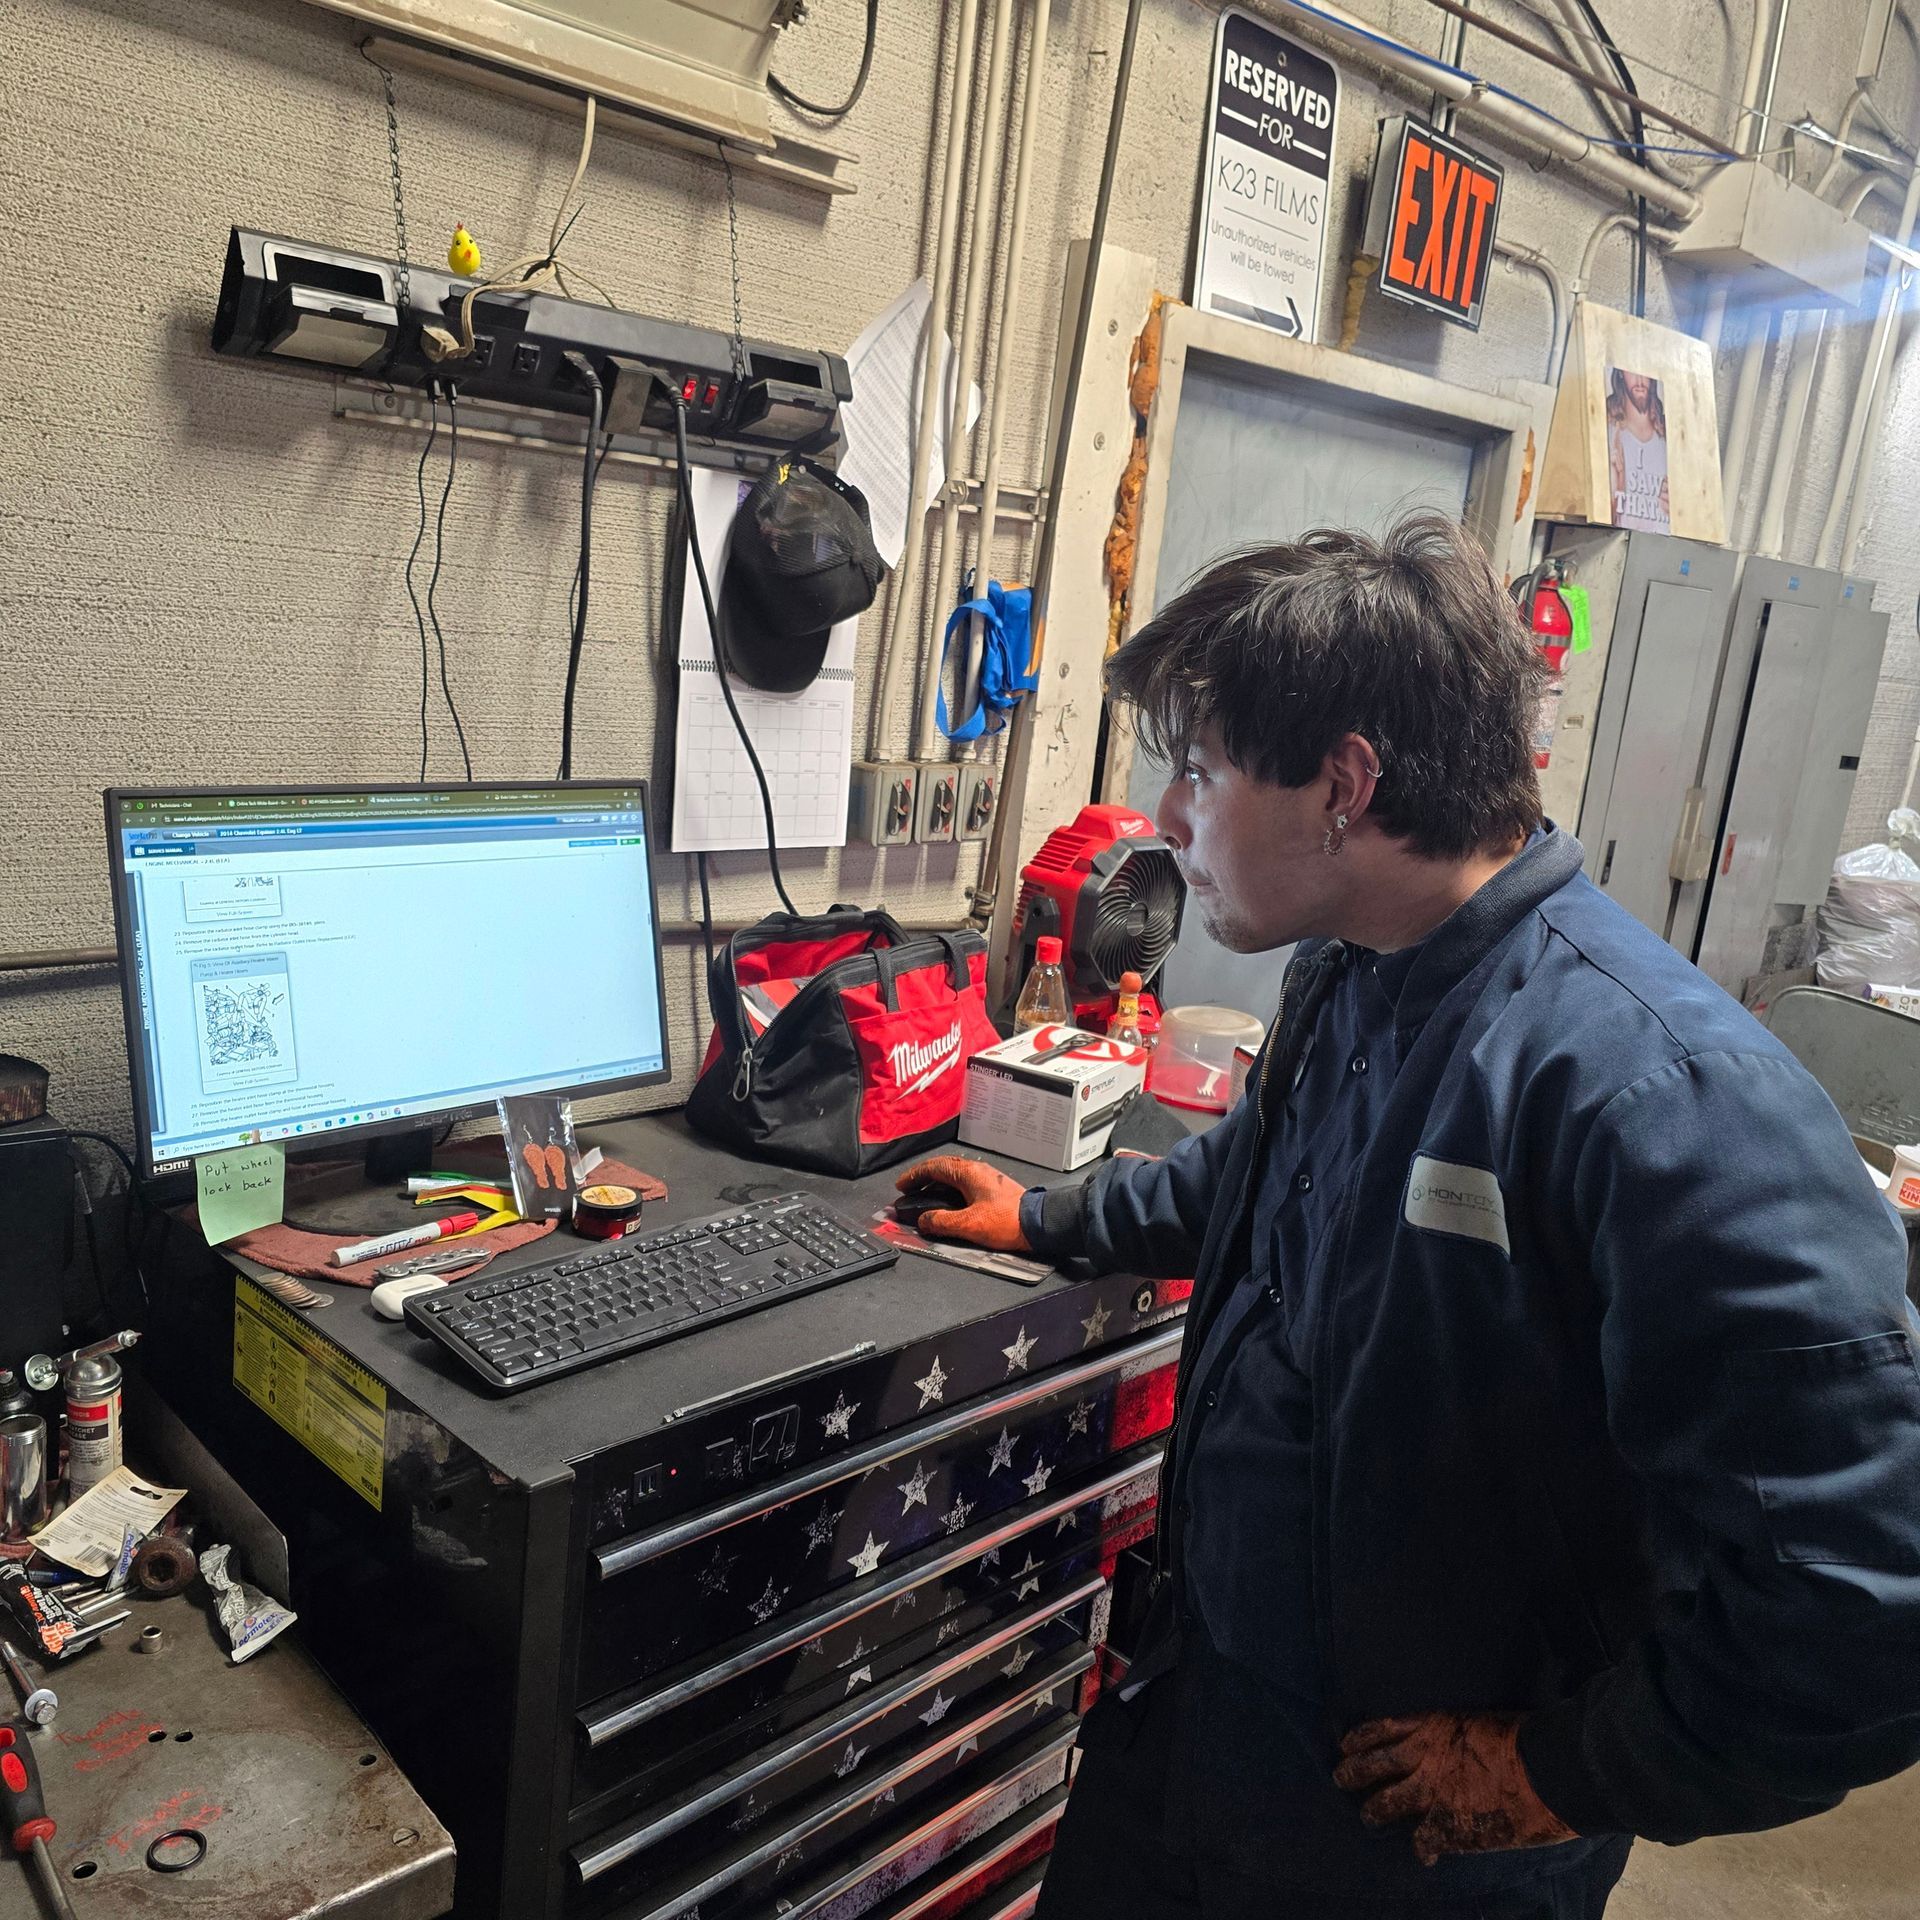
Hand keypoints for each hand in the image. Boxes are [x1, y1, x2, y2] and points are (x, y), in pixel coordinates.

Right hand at [895, 1156, 1030, 1252]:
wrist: (1039, 1224)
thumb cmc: (1008, 1221)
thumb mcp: (969, 1224)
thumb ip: (942, 1222)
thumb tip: (924, 1220)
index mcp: (968, 1173)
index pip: (933, 1167)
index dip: (914, 1176)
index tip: (902, 1185)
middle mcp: (977, 1171)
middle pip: (943, 1167)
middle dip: (924, 1177)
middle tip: (910, 1188)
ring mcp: (986, 1179)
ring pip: (954, 1175)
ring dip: (937, 1183)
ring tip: (925, 1196)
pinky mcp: (993, 1190)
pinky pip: (964, 1184)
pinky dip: (950, 1190)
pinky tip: (949, 1203)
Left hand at [1333, 1712, 1576, 1865]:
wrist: (1544, 1769)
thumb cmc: (1519, 1738)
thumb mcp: (1476, 1721)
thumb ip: (1453, 1736)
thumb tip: (1449, 1746)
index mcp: (1431, 1726)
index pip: (1382, 1729)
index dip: (1361, 1738)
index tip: (1345, 1745)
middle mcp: (1423, 1757)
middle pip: (1375, 1764)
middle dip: (1353, 1772)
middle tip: (1340, 1778)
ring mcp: (1432, 1792)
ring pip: (1388, 1802)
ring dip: (1375, 1810)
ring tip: (1368, 1817)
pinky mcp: (1448, 1824)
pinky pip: (1424, 1841)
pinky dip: (1423, 1849)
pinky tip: (1424, 1856)